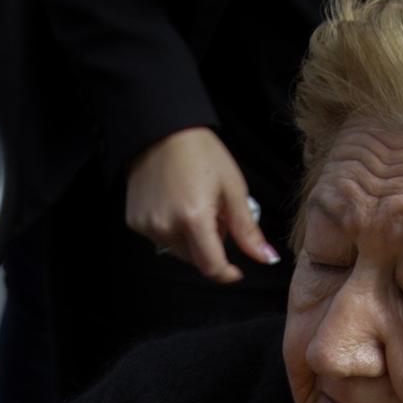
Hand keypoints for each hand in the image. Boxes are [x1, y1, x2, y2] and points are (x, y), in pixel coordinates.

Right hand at [125, 128, 280, 282]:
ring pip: (179, 250)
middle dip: (211, 246)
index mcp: (194, 218)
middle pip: (196, 259)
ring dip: (192, 239)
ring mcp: (147, 225)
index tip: (236, 270)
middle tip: (216, 215)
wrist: (161, 129)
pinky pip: (160, 238)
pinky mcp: (135, 221)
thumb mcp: (232, 188)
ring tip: (194, 206)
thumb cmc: (200, 153)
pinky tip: (174, 203)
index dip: (226, 273)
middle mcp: (166, 226)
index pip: (211, 266)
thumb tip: (267, 258)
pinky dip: (172, 230)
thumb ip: (247, 230)